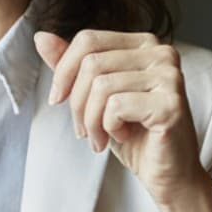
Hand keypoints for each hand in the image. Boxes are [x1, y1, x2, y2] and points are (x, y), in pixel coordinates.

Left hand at [34, 29, 211, 211]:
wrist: (166, 174)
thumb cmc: (131, 132)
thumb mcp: (92, 95)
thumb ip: (70, 64)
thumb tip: (41, 37)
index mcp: (144, 43)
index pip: (87, 39)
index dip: (63, 71)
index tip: (58, 99)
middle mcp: (161, 53)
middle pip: (91, 63)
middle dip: (77, 103)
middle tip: (83, 130)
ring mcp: (170, 76)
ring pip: (101, 86)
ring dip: (90, 120)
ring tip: (100, 137)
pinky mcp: (170, 103)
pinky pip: (116, 107)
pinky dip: (108, 127)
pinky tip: (122, 137)